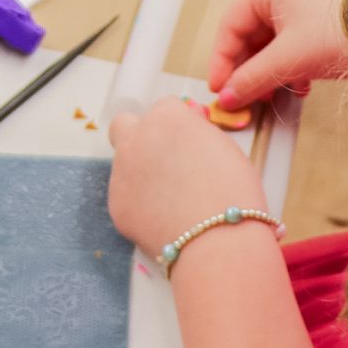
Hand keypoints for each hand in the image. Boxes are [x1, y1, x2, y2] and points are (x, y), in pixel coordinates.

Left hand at [107, 98, 269, 258]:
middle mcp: (136, 139)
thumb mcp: (225, 147)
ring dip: (141, 173)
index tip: (190, 141)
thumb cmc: (232, 191)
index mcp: (166, 118)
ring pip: (124, 164)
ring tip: (172, 199)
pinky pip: (126, 197)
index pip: (166, 108)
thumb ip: (198, 133)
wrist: (216, 239)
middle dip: (139, 135)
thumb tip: (188, 132)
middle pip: (125, 125)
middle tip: (162, 157)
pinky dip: (140, 204)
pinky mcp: (115, 204)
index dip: (179, 125)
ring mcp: (120, 172)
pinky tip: (164, 218)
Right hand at [209, 0, 347, 108]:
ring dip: (268, 70)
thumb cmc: (345, 31)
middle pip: (250, 33)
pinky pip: (292, 42)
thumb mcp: (289, 60)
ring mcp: (305, 0)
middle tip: (242, 96)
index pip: (230, 23)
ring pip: (271, 40)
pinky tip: (296, 85)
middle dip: (247, 68)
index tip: (219, 88)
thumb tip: (229, 96)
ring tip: (270, 93)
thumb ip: (251, 79)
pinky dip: (288, 65)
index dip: (221, 59)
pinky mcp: (321, 17)